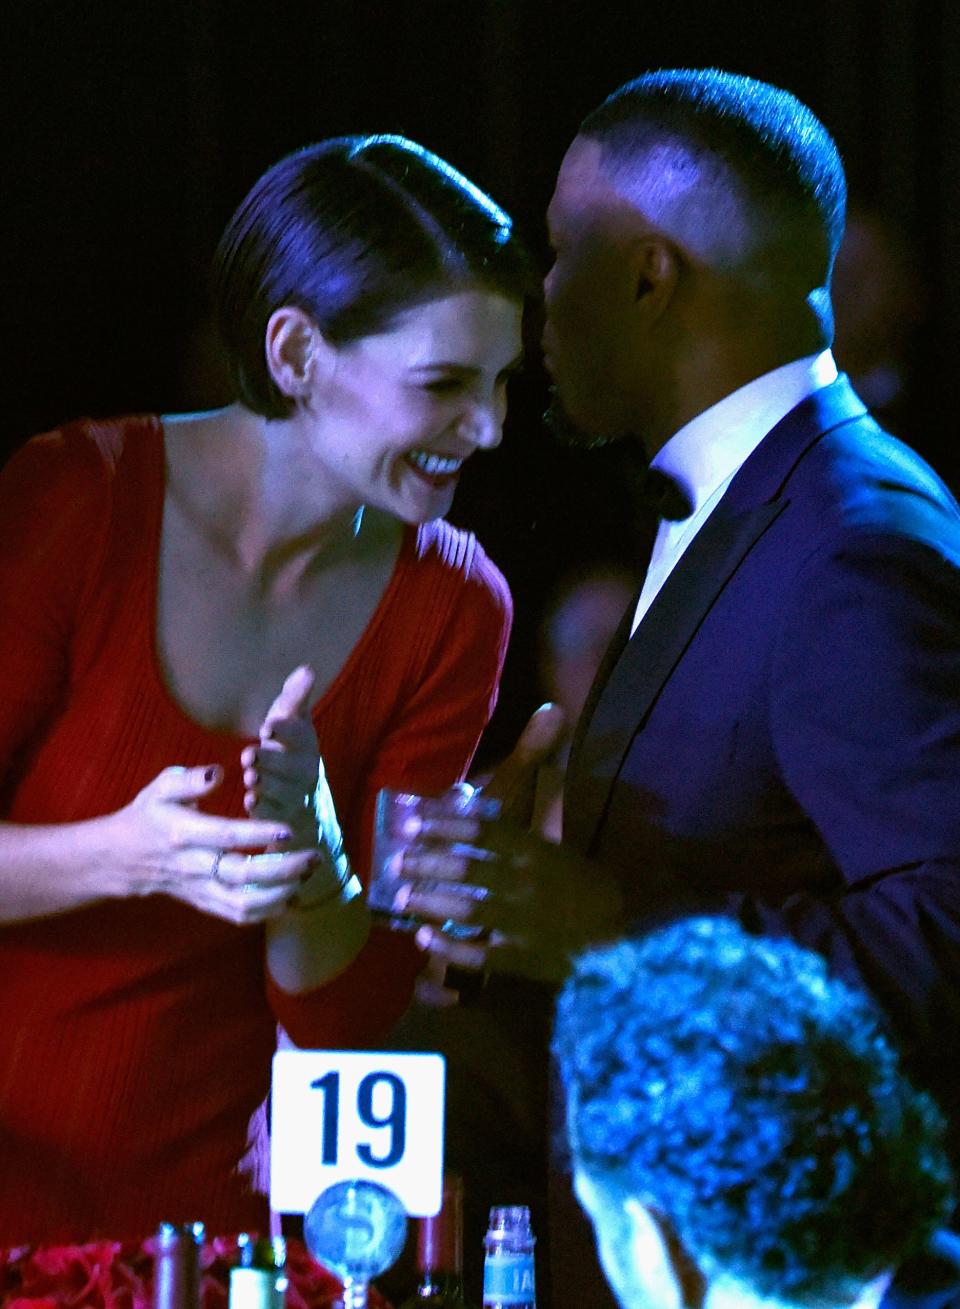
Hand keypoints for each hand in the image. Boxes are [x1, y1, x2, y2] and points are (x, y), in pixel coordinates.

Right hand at [111, 763, 321, 924]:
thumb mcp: (160, 787)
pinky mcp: (205, 902)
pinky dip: (268, 910)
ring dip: (280, 894)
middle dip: (283, 869)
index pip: (225, 836)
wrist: (123, 858)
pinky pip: (238, 915)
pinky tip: (293, 895)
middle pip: (241, 875)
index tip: (289, 830)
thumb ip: (189, 779)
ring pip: (242, 903)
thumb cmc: (149, 815)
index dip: (258, 834)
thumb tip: (219, 772)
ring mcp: (199, 889)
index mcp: (182, 833)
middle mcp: (193, 865)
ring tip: (308, 875)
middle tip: (314, 857)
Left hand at [242, 665, 320, 846]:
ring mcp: (297, 799)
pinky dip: (264, 811)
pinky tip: (251, 802)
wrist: (305, 808)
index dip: (286, 731)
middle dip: (273, 761)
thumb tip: (308, 669)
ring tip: (251, 778)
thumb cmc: (290, 755)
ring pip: (285, 793)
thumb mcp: (292, 726)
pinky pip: (276, 818)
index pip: (301, 735)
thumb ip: (295, 699)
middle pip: (294, 767)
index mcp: (307, 745)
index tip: (268, 726)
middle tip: (251, 755)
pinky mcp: (284, 821)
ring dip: (268, 785)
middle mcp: (306, 772)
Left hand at [401, 703, 623, 984]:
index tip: (409, 819)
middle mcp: (530, 882)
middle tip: (396, 860)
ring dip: (432, 903)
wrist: (616, 926)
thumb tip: (549, 709)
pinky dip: (451, 949)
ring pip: (471, 910)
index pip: (483, 828)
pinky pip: (481, 957)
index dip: (442, 822)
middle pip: (470, 868)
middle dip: (427, 863)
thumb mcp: (555, 819)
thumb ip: (538, 768)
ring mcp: (527, 923)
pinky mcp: (524, 959)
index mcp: (536, 848)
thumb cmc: (573, 872)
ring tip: (402, 896)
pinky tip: (426, 940)